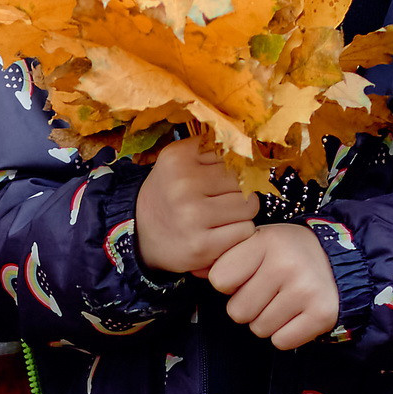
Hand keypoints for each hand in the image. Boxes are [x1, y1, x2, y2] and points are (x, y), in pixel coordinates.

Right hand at [135, 136, 257, 274]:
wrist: (140, 234)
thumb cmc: (169, 194)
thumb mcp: (179, 160)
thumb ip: (211, 148)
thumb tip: (252, 148)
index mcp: (178, 158)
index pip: (232, 155)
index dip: (229, 170)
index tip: (214, 181)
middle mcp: (183, 184)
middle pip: (243, 181)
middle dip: (237, 192)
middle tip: (217, 202)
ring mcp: (193, 217)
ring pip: (249, 206)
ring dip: (241, 214)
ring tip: (220, 218)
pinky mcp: (202, 245)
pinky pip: (245, 231)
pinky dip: (238, 234)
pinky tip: (221, 234)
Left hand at [206, 221, 341, 347]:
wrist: (336, 262)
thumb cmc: (284, 254)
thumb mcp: (255, 243)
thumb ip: (223, 258)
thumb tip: (194, 271)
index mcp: (265, 241)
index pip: (220, 280)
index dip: (230, 282)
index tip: (248, 273)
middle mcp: (286, 264)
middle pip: (237, 311)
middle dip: (248, 305)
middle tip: (268, 290)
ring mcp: (306, 290)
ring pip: (258, 329)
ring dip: (266, 320)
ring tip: (283, 300)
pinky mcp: (321, 314)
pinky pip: (281, 342)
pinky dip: (285, 334)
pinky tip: (296, 314)